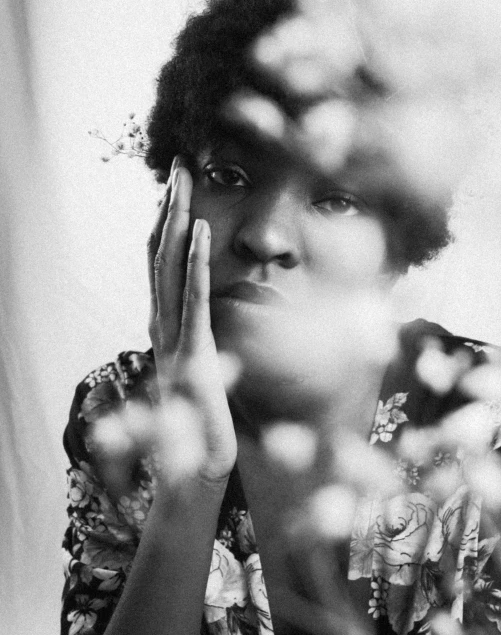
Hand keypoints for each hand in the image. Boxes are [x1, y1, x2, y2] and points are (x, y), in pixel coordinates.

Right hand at [93, 158, 236, 496]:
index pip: (163, 264)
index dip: (168, 223)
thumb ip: (198, 339)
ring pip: (171, 269)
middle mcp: (162, 326)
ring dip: (178, 222)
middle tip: (179, 165)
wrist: (199, 469)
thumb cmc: (204, 420)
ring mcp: (173, 339)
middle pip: (161, 255)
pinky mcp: (192, 353)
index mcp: (166, 327)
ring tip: (184, 182)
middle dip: (170, 208)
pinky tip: (201, 231)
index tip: (178, 187)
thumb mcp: (201, 369)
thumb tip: (205, 315)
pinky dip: (196, 262)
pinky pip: (193, 300)